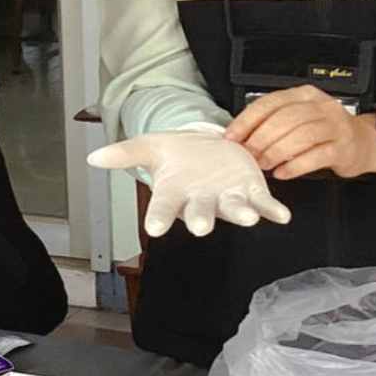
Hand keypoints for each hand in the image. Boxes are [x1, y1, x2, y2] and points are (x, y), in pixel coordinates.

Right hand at [89, 130, 291, 236]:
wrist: (206, 147)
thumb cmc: (178, 153)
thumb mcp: (149, 146)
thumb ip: (124, 153)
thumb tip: (93, 157)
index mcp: (175, 193)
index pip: (164, 209)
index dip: (160, 219)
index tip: (154, 229)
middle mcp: (202, 201)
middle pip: (200, 213)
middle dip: (201, 219)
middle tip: (200, 227)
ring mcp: (228, 198)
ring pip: (234, 210)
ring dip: (242, 215)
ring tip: (248, 218)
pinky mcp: (251, 191)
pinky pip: (264, 204)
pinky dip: (272, 211)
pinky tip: (282, 216)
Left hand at [226, 86, 375, 180]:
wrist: (364, 142)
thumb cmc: (325, 131)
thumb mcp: (300, 117)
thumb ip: (274, 121)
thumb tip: (239, 136)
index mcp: (304, 95)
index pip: (269, 103)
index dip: (247, 121)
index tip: (232, 137)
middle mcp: (321, 107)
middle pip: (284, 119)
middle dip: (260, 139)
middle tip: (248, 154)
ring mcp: (335, 126)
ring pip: (300, 137)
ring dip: (275, 152)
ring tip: (264, 164)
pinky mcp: (343, 148)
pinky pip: (315, 157)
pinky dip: (294, 166)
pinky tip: (282, 172)